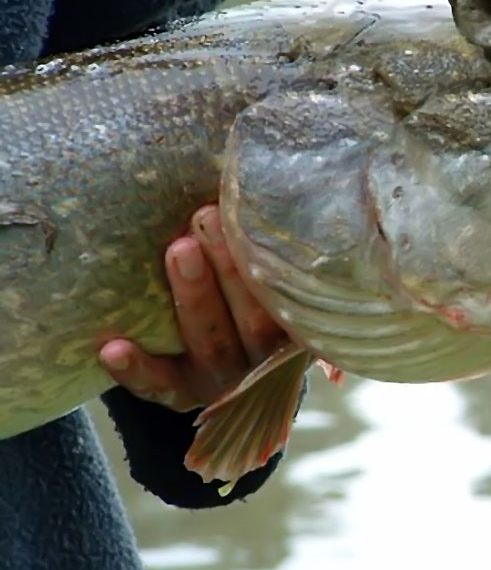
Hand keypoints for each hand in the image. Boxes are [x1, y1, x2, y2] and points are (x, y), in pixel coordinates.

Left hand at [99, 205, 286, 410]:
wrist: (242, 367)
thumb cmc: (260, 302)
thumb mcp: (284, 288)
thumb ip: (283, 253)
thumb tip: (267, 172)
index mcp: (298, 334)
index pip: (292, 305)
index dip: (272, 266)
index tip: (255, 220)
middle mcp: (266, 363)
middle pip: (254, 322)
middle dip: (229, 269)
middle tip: (205, 217)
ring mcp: (225, 383)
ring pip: (212, 345)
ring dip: (193, 298)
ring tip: (177, 249)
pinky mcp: (183, 396)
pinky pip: (160, 388)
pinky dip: (137, 370)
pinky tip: (112, 347)